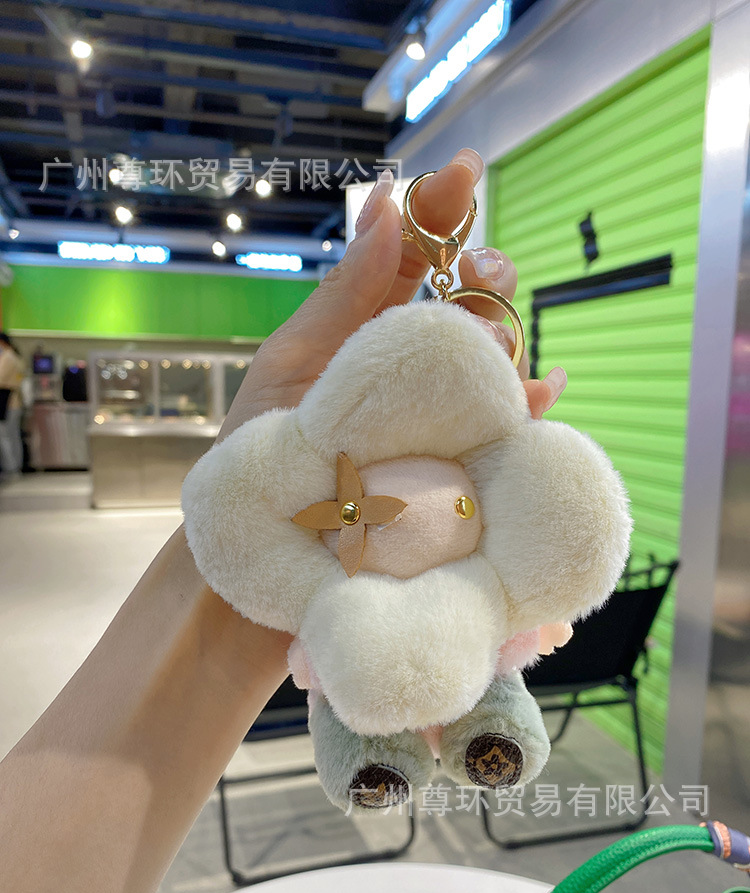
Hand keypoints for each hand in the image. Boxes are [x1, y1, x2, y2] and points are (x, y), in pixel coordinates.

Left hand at [219, 147, 565, 438]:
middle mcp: (413, 355)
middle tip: (474, 272)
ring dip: (500, 329)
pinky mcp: (463, 450)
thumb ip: (344, 292)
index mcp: (368, 321)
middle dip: (485, 268)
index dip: (442, 207)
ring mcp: (442, 401)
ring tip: (482, 344)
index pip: (417, 252)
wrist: (270, 529)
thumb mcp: (294, 360)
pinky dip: (533, 397)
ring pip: (497, 345)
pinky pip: (511, 418)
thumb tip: (386, 205)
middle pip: (473, 292)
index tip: (464, 169)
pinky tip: (541, 389)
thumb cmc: (266, 442)